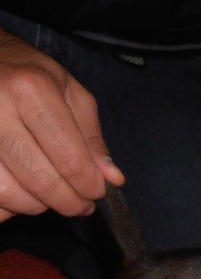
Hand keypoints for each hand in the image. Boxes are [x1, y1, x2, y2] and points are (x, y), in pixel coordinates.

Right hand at [0, 28, 123, 222]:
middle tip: (81, 205)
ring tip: (52, 196)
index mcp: (31, 90)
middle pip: (39, 180)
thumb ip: (92, 138)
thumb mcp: (70, 92)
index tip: (97, 193)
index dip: (89, 186)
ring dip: (37, 206)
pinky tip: (21, 193)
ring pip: (8, 193)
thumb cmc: (29, 73)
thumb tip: (112, 179)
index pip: (69, 158)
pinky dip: (8, 205)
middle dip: (68, 202)